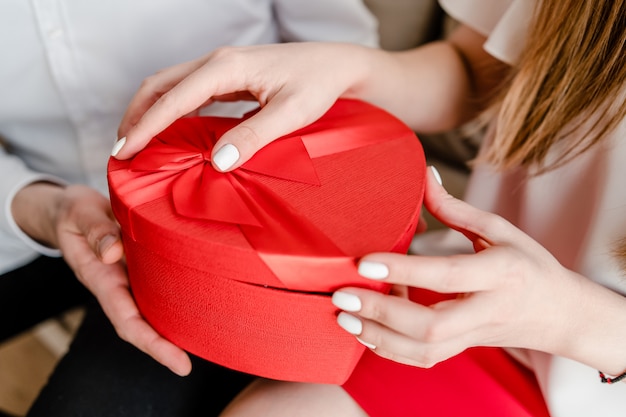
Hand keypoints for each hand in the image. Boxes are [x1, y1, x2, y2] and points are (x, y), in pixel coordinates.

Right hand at [12, 183, 191, 375]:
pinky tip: (198, 305)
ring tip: (202, 339)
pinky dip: (176, 300)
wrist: (70, 210)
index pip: (127, 319)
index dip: (151, 343)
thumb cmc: (75, 213)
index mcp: (101, 277)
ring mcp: (130, 278)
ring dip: (173, 326)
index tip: (177, 361)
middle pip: (141, 324)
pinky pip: (158, 288)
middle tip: (188, 364)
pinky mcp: (141, 267)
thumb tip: (113, 253)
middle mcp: (118, 284)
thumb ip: (95, 230)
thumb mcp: (79, 214)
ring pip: (152, 309)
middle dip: (163, 347)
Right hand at [114, 42, 372, 170]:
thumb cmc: (317, 84)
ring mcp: (222, 67)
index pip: (174, 98)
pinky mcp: (229, 76)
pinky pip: (188, 91)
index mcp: (227, 67)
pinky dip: (170, 109)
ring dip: (149, 111)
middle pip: (160, 84)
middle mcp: (218, 61)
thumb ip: (254, 136)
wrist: (336, 65)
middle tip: (122, 150)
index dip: (147, 126)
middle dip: (136, 115)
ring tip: (136, 142)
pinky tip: (168, 131)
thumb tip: (216, 163)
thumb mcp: (291, 114)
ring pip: (171, 85)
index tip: (125, 151)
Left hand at [331, 168, 592, 367]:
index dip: (402, 270)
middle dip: (380, 314)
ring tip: (344, 317)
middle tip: (342, 296)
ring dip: (378, 337)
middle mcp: (487, 310)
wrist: (557, 313)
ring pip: (423, 351)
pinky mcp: (463, 350)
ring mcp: (474, 336)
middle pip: (431, 325)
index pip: (446, 274)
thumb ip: (456, 208)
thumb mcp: (500, 230)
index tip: (364, 262)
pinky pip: (423, 359)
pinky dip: (390, 350)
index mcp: (501, 273)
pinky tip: (365, 331)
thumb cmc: (528, 265)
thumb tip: (423, 176)